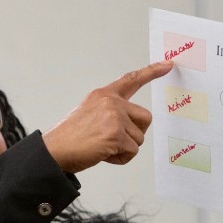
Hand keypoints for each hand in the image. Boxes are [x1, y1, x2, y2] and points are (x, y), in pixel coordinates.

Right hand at [43, 59, 172, 173]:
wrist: (54, 151)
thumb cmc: (69, 138)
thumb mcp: (89, 115)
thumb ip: (110, 113)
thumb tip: (129, 126)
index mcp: (103, 95)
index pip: (131, 80)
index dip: (151, 71)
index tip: (168, 65)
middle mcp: (110, 102)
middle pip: (145, 118)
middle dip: (135, 134)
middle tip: (115, 141)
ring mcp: (114, 117)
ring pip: (139, 138)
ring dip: (124, 149)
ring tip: (102, 148)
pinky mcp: (116, 134)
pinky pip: (132, 151)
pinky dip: (120, 158)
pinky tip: (103, 155)